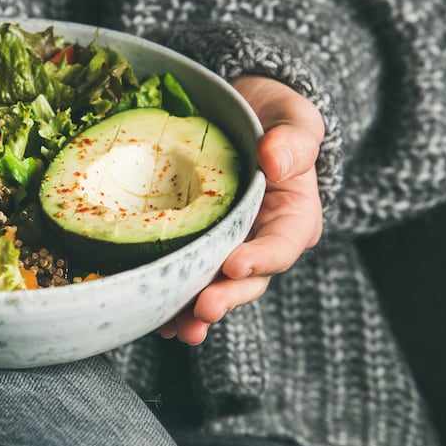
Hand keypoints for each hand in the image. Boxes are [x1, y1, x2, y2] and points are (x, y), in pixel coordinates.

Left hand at [156, 75, 324, 344]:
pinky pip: (185, 277)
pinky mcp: (197, 249)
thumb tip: (275, 160)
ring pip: (214, 288)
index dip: (260, 260)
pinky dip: (169, 297)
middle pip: (247, 280)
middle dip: (225, 298)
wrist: (242, 115)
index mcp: (292, 218)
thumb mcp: (294, 120)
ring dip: (194, 313)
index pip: (282, 245)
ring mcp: (227, 249)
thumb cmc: (273, 119)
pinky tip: (152, 316)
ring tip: (177, 329)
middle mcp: (261, 242)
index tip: (235, 266)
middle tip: (203, 309)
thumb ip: (292, 141)